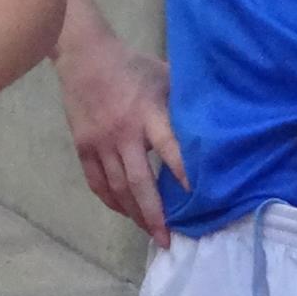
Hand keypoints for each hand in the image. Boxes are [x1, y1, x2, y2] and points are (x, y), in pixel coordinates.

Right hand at [59, 34, 186, 249]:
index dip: (183, 174)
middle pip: (139, 183)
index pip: (169, 149)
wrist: (84, 55)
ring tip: (148, 232)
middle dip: (153, 215)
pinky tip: (123, 212)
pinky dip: (110, 200)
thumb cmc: (132, 65)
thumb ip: (183, 102)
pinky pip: (97, 182)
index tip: (197, 198)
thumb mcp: (164, 76)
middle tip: (165, 240)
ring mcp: (100, 143)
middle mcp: (124, 133)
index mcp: (148, 114)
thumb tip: (213, 123)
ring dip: (133, 214)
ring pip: (117, 188)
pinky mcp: (83, 146)